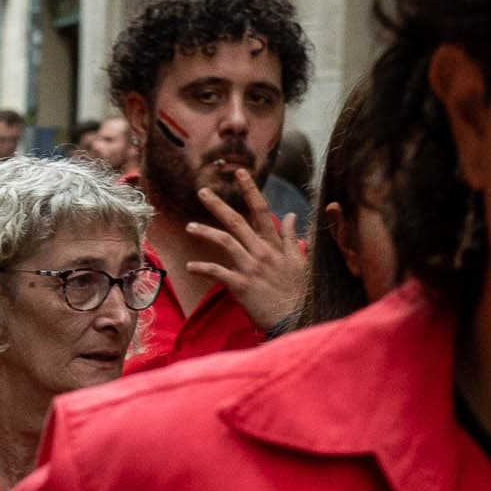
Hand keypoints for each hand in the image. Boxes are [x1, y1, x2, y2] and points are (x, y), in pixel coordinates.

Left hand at [181, 168, 311, 329]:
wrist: (297, 317)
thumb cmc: (300, 292)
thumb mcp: (300, 261)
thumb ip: (291, 237)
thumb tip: (291, 215)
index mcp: (274, 245)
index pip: (261, 211)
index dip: (250, 190)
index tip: (240, 173)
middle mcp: (261, 252)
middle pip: (237, 222)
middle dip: (218, 205)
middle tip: (202, 191)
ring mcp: (251, 268)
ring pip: (225, 242)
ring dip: (205, 232)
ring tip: (189, 226)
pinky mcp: (241, 286)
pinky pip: (218, 272)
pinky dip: (203, 268)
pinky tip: (190, 266)